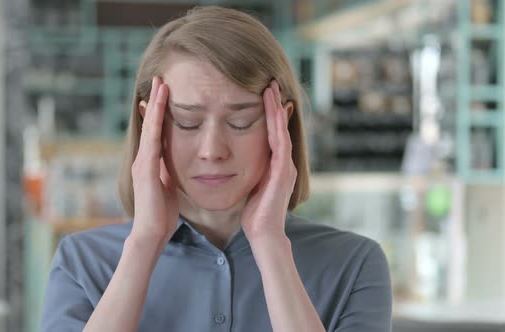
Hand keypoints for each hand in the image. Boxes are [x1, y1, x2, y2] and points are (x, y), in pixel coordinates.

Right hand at [131, 76, 178, 243]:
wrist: (151, 232)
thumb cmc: (161, 212)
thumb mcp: (167, 185)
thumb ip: (167, 170)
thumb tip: (173, 159)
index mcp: (150, 162)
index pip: (154, 131)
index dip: (158, 111)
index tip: (163, 93)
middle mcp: (143, 158)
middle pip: (149, 123)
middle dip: (155, 101)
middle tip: (159, 79)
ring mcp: (142, 162)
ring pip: (149, 127)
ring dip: (154, 105)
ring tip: (160, 85)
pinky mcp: (146, 169)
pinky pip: (151, 140)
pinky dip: (154, 122)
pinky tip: (158, 109)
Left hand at [240, 81, 296, 241]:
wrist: (264, 234)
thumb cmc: (255, 213)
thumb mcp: (251, 185)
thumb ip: (250, 170)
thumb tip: (238, 158)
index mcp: (275, 165)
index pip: (272, 132)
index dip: (268, 113)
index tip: (262, 93)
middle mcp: (284, 162)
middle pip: (279, 127)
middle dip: (274, 105)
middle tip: (269, 82)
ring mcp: (285, 166)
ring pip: (281, 130)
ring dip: (276, 108)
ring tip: (271, 88)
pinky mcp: (283, 172)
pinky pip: (280, 142)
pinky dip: (277, 125)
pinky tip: (274, 110)